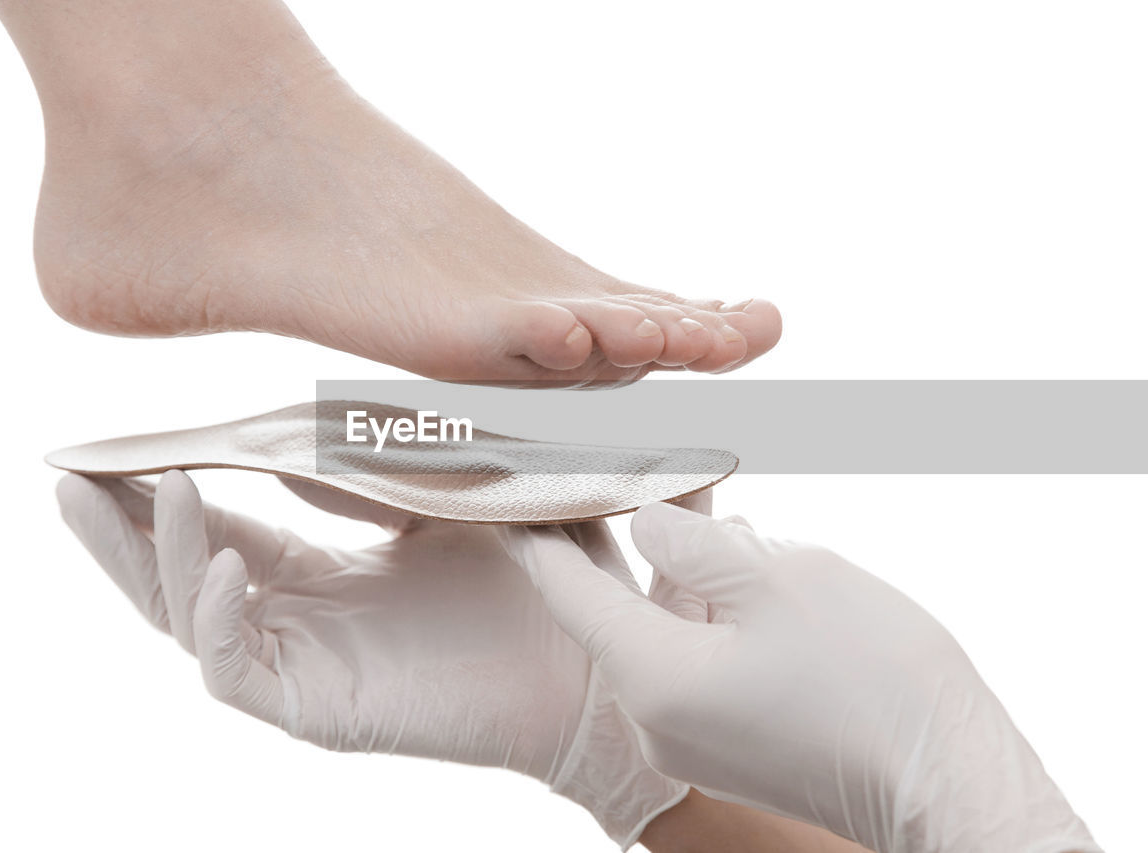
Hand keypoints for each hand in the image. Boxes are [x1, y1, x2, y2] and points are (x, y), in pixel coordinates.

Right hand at [56, 470, 685, 847]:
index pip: (218, 524)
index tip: (121, 440)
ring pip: (185, 616)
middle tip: (67, 471)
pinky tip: (218, 566)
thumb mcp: (448, 497)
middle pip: (176, 571)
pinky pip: (236, 670)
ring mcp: (305, 665)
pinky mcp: (321, 708)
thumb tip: (287, 440)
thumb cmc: (539, 571)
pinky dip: (214, 619)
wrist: (601, 654)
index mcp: (324, 569)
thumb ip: (370, 471)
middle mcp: (300, 617)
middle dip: (117, 524)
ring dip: (146, 555)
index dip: (165, 485)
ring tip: (111, 494)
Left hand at [502, 502, 1099, 852]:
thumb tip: (645, 520)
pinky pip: (696, 657)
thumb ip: (692, 540)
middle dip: (621, 531)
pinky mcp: (729, 742)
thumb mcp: (777, 579)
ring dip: (676, 564)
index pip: (564, 588)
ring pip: (661, 626)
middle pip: (612, 604)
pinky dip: (706, 605)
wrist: (950, 784)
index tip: (514, 483)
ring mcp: (691, 737)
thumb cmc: (874, 679)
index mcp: (650, 676)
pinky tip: (737, 556)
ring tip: (698, 495)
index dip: (538, 526)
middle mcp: (653, 717)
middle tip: (617, 466)